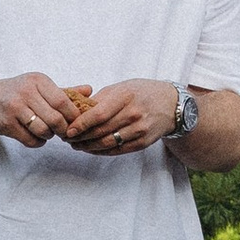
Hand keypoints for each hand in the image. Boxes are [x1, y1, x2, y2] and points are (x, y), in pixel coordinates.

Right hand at [0, 70, 82, 148]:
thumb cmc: (17, 93)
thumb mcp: (39, 86)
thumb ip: (64, 91)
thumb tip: (89, 90)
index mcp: (38, 81)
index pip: (63, 101)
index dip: (73, 116)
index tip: (75, 122)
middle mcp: (26, 92)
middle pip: (55, 118)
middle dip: (62, 129)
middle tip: (63, 132)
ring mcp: (15, 108)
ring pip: (43, 130)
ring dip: (49, 136)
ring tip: (47, 132)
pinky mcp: (7, 124)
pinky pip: (30, 140)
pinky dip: (37, 142)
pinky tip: (35, 136)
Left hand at [63, 77, 180, 155]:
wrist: (171, 104)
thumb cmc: (142, 92)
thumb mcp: (121, 88)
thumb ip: (100, 100)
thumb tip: (76, 111)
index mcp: (125, 96)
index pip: (98, 114)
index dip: (81, 124)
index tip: (68, 129)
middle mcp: (133, 114)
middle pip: (100, 131)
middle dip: (81, 137)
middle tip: (67, 138)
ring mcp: (139, 130)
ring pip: (107, 143)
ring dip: (88, 147)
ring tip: (77, 144)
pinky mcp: (142, 143)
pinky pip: (117, 151)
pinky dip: (101, 152)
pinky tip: (92, 149)